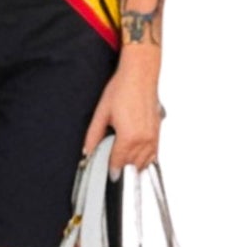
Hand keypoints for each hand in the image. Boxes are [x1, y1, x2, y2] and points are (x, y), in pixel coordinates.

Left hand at [83, 55, 163, 176]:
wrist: (140, 75)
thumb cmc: (123, 89)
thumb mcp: (102, 113)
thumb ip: (93, 135)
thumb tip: (88, 151)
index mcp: (129, 137)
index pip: (118, 163)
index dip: (110, 169)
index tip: (107, 172)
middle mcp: (144, 140)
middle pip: (131, 165)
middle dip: (120, 166)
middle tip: (111, 163)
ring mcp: (153, 137)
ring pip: (144, 162)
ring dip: (133, 163)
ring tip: (122, 158)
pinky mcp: (158, 132)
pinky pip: (153, 154)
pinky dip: (145, 158)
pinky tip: (136, 154)